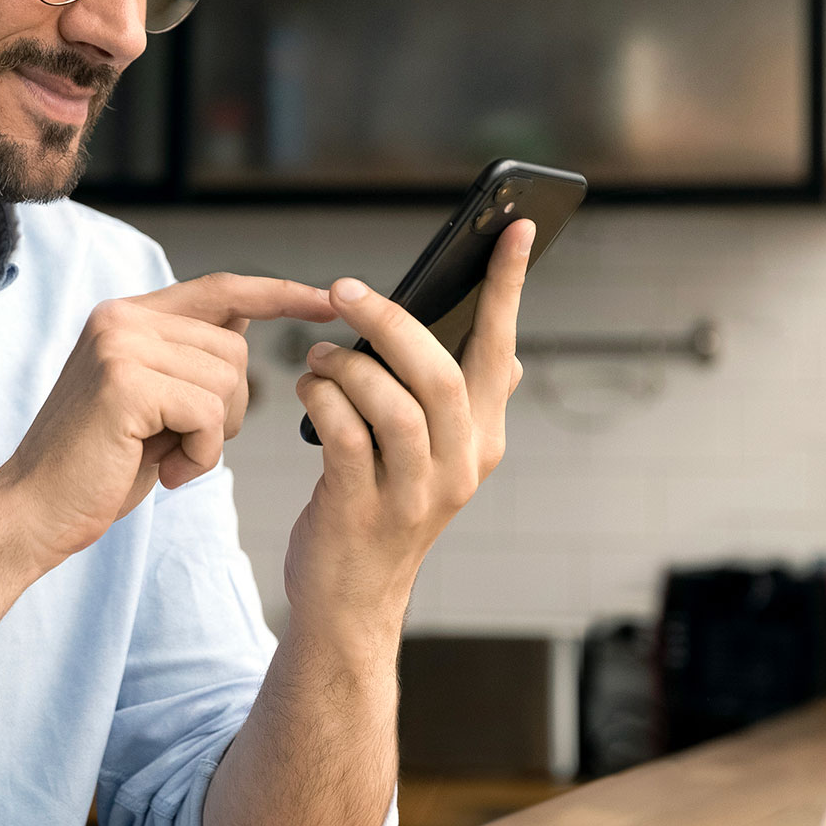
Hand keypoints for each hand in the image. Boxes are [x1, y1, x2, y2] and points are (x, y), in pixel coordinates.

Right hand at [0, 273, 334, 565]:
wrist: (32, 511)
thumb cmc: (97, 466)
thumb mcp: (152, 401)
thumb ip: (188, 359)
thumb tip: (245, 326)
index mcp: (127, 315)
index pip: (221, 289)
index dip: (280, 293)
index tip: (329, 300)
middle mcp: (121, 317)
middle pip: (235, 348)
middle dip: (230, 409)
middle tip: (183, 445)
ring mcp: (120, 344)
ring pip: (228, 381)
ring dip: (214, 436)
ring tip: (166, 457)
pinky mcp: (124, 382)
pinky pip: (209, 414)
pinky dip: (201, 454)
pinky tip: (163, 471)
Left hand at [287, 220, 532, 635]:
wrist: (349, 599)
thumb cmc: (378, 504)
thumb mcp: (426, 454)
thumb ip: (449, 400)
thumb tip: (485, 344)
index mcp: (484, 438)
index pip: (502, 349)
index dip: (509, 286)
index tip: (518, 227)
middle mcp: (463, 464)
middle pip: (439, 372)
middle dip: (390, 321)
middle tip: (345, 290)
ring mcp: (416, 492)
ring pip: (392, 403)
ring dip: (346, 366)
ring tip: (318, 357)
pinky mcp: (364, 507)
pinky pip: (343, 434)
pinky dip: (320, 400)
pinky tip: (306, 390)